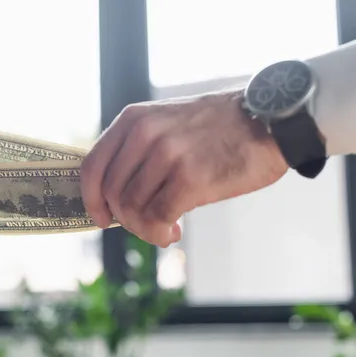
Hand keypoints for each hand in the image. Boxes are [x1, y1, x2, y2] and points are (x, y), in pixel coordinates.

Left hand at [80, 90, 288, 246]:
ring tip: (165, 228)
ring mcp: (167, 154)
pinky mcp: (190, 177)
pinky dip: (158, 233)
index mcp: (133, 120)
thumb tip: (117, 199)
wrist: (270, 121)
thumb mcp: (167, 122)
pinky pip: (156, 218)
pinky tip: (173, 231)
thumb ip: (138, 151)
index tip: (101, 218)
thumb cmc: (218, 129)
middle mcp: (145, 134)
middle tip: (146, 226)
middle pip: (111, 194)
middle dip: (125, 220)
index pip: (92, 167)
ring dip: (144, 229)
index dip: (90, 200)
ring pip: (132, 209)